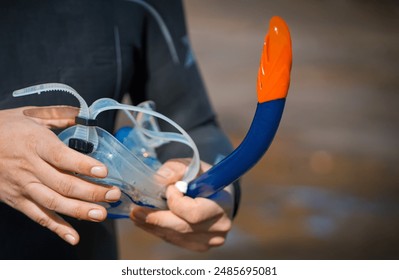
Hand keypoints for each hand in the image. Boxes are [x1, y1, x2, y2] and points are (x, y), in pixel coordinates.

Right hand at [0, 106, 120, 244]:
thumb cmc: (6, 127)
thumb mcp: (32, 114)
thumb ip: (61, 115)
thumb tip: (87, 115)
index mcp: (35, 143)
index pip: (61, 157)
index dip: (83, 165)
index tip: (104, 172)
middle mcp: (29, 167)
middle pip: (63, 184)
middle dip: (91, 192)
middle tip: (113, 195)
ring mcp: (23, 186)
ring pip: (53, 203)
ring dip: (79, 211)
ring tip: (102, 214)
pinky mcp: (16, 200)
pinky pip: (38, 217)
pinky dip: (57, 228)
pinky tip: (74, 237)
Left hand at [130, 159, 233, 251]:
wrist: (219, 196)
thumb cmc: (205, 178)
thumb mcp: (194, 166)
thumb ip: (177, 169)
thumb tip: (159, 180)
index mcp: (223, 205)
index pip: (194, 212)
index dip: (176, 202)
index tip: (169, 189)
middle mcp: (218, 227)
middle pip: (182, 228)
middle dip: (156, 219)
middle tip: (135, 211)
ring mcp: (209, 241)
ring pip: (175, 235)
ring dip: (153, 226)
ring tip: (136, 215)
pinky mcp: (198, 246)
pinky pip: (174, 240)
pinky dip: (159, 230)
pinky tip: (147, 222)